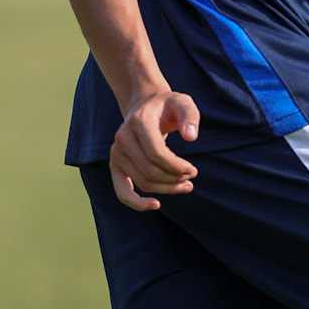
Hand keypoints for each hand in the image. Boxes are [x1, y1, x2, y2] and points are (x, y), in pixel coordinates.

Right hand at [110, 90, 200, 210]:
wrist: (145, 104)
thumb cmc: (168, 106)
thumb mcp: (183, 103)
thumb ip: (190, 116)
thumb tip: (191, 137)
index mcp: (138, 122)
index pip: (157, 154)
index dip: (177, 167)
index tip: (193, 170)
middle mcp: (123, 137)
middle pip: (151, 171)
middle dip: (175, 179)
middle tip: (191, 177)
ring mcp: (116, 152)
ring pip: (143, 182)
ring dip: (166, 189)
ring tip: (185, 186)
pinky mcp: (115, 164)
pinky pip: (121, 190)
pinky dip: (136, 202)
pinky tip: (155, 204)